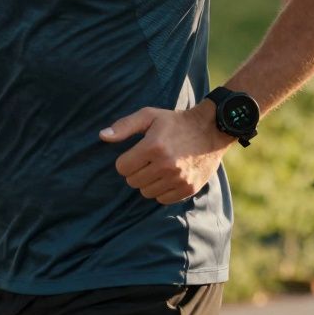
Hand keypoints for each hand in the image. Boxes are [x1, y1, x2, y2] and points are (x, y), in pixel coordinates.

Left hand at [100, 103, 231, 204]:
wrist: (211, 130)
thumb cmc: (175, 122)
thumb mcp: (149, 116)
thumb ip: (124, 126)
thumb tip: (102, 136)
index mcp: (153, 146)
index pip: (122, 167)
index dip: (126, 160)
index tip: (136, 154)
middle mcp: (166, 165)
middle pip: (132, 181)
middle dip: (136, 171)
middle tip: (148, 160)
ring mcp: (178, 179)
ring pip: (146, 192)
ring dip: (148, 182)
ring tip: (159, 167)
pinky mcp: (188, 188)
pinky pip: (162, 199)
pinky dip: (162, 190)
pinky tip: (168, 176)